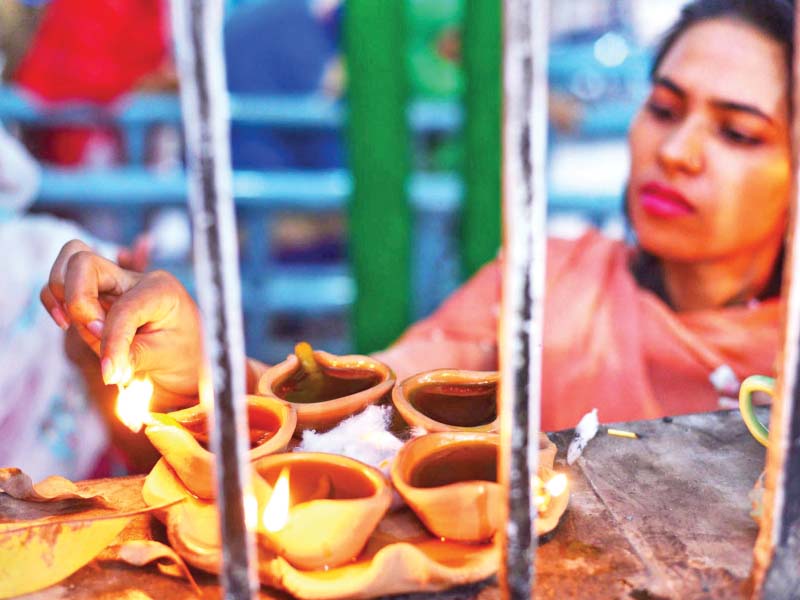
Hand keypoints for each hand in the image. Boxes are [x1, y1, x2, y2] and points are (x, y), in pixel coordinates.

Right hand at [41, 240, 202, 408]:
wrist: (182, 355)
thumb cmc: (179, 354)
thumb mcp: (165, 358)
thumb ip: (134, 356)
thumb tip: (107, 367)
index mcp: (162, 289)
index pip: (125, 308)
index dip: (112, 341)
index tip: (110, 373)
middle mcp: (134, 277)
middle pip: (84, 262)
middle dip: (78, 300)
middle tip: (94, 333)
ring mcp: (112, 281)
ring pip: (69, 260)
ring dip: (62, 296)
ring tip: (76, 326)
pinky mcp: (94, 293)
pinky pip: (60, 282)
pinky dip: (53, 299)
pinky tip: (65, 322)